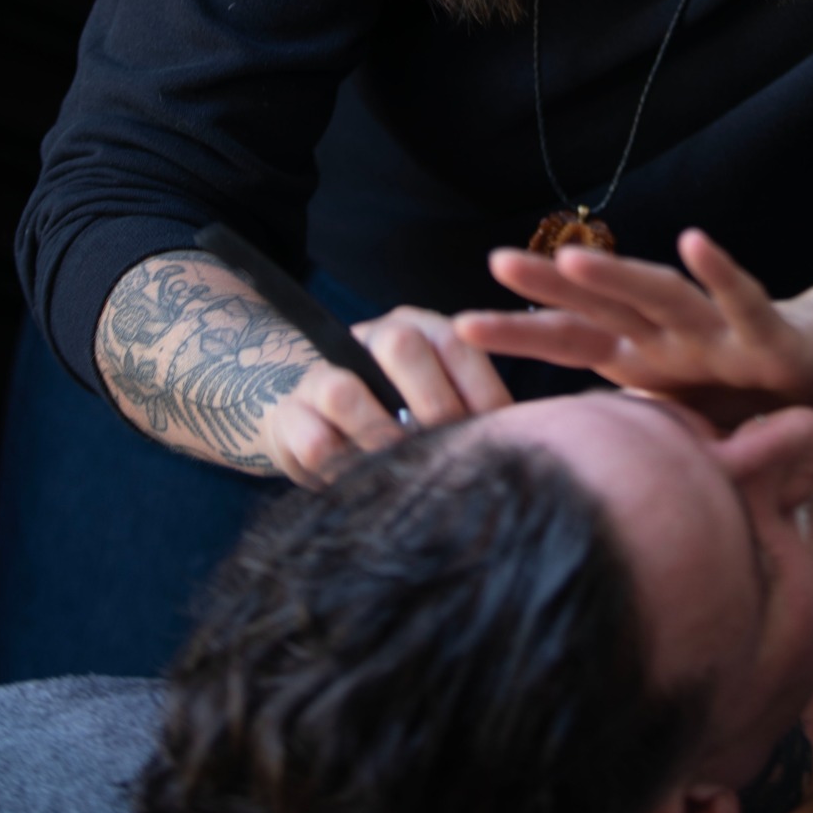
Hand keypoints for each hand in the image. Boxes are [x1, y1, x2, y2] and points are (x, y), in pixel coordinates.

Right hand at [262, 306, 513, 486]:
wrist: (320, 425)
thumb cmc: (403, 420)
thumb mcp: (441, 406)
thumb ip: (473, 416)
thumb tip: (522, 451)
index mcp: (423, 331)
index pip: (458, 344)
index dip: (482, 391)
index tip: (500, 437)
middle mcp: (374, 339)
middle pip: (401, 346)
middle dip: (432, 404)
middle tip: (448, 448)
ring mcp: (324, 373)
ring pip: (345, 391)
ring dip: (377, 437)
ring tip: (399, 469)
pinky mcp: (290, 414)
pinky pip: (310, 439)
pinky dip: (336, 467)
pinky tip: (357, 480)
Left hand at [454, 229, 812, 424]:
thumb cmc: (746, 386)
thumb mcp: (679, 422)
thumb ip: (635, 435)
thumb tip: (575, 481)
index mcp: (642, 355)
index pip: (571, 341)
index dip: (520, 334)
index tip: (457, 328)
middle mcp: (669, 334)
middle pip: (602, 306)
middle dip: (550, 287)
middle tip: (496, 263)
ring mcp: (716, 330)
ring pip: (661, 295)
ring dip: (621, 276)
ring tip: (576, 258)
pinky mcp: (768, 333)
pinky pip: (740, 299)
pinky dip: (718, 273)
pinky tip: (694, 243)